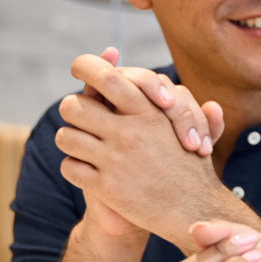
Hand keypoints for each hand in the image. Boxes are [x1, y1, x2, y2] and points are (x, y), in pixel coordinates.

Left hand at [57, 53, 228, 243]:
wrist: (195, 209)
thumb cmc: (188, 163)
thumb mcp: (182, 122)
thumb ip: (152, 89)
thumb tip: (113, 52)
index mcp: (148, 111)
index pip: (106, 77)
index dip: (85, 67)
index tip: (78, 69)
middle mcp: (129, 131)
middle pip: (73, 105)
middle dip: (73, 111)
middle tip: (81, 118)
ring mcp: (115, 159)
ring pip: (66, 136)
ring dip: (71, 141)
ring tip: (82, 147)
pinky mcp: (106, 187)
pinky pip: (70, 167)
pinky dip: (74, 169)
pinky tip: (88, 171)